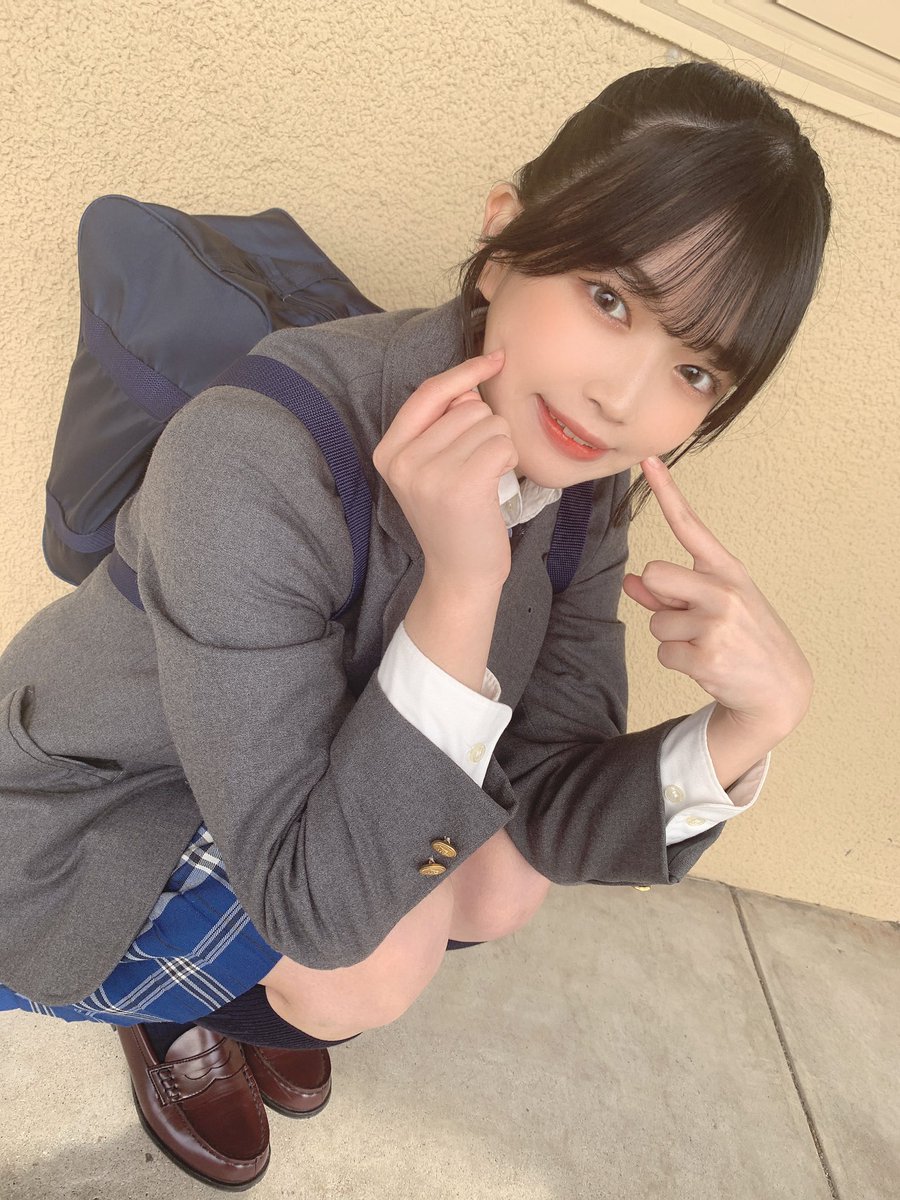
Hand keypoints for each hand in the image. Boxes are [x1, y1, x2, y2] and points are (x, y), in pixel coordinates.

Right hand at [372, 350, 516, 592]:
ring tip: (483, 480)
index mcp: (388, 451)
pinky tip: (495, 485)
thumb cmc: (455, 517)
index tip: (495, 358)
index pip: (428, 393)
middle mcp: (402, 461)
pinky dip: (508, 461)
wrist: (460, 574)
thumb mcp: (433, 468)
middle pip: (467, 407)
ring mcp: (428, 474)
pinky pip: (501, 444)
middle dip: (485, 430)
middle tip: (475, 469)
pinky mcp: (460, 487)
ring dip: (499, 447)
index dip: (465, 372)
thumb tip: (471, 384)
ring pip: (489, 424)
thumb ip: (444, 424)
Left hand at [621, 457, 812, 739]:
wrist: (779, 687)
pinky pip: (663, 652)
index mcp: (727, 570)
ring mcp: (717, 624)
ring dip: (671, 638)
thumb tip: (630, 580)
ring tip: (704, 645)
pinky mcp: (708, 656)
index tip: (646, 461)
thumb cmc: (742, 639)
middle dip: (659, 598)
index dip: (666, 493)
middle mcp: (723, 590)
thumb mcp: (715, 607)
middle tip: (686, 615)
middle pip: (654, 574)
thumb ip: (668, 594)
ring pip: (656, 623)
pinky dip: (677, 661)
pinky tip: (705, 664)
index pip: (690, 526)